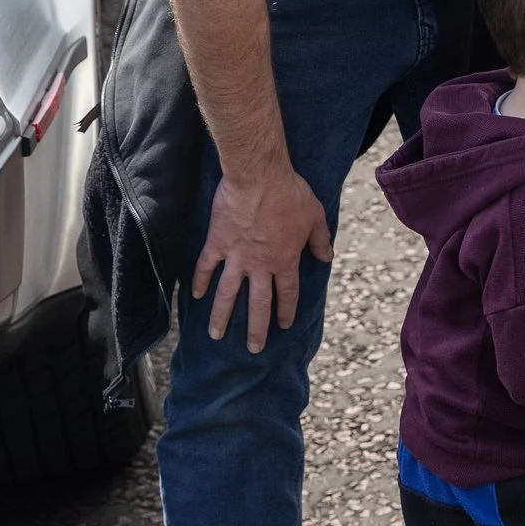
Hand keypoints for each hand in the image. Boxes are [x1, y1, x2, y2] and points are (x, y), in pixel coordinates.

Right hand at [191, 158, 332, 350]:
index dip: (286, 311)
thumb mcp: (315, 216)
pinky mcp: (217, 242)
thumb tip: (327, 257)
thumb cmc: (290, 193)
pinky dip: (200, 281)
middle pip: (257, 304)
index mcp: (284, 260)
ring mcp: (236, 256)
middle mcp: (259, 265)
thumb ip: (320, 240)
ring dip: (222, 316)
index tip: (284, 325)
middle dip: (256, 328)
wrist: (259, 176)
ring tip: (217, 335)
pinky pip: (206, 266)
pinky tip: (196, 296)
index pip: (287, 293)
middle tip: (252, 349)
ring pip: (227, 293)